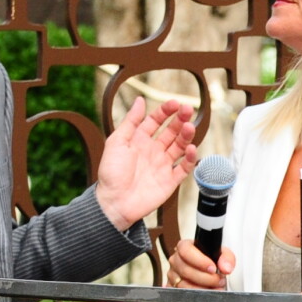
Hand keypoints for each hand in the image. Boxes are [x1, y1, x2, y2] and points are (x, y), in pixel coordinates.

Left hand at [93, 96, 198, 231]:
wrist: (114, 202)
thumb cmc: (111, 173)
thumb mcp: (117, 142)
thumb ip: (130, 121)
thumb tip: (140, 100)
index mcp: (139, 140)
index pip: (155, 121)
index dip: (165, 111)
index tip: (175, 103)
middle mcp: (153, 151)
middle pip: (171, 131)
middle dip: (180, 120)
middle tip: (188, 110)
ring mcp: (162, 165)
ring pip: (179, 147)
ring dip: (186, 136)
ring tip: (190, 127)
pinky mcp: (170, 181)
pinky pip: (183, 168)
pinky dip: (189, 159)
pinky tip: (191, 149)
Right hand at [168, 235, 234, 290]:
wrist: (207, 271)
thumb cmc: (211, 260)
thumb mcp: (222, 254)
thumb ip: (227, 258)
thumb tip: (226, 268)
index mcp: (184, 247)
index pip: (185, 250)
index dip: (199, 261)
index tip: (213, 268)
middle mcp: (175, 260)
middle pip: (185, 270)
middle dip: (206, 278)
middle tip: (219, 280)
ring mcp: (172, 275)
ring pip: (183, 285)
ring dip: (203, 289)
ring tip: (216, 287)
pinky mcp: (172, 287)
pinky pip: (182, 295)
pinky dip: (197, 297)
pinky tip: (208, 294)